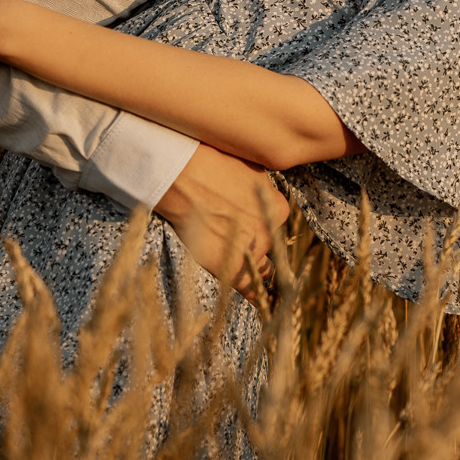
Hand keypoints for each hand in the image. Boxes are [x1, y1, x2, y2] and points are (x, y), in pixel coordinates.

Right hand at [152, 145, 288, 297]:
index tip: (248, 218)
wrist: (182, 178)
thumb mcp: (249, 165)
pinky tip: (254, 296)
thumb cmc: (211, 163)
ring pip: (263, 267)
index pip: (276, 220)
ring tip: (243, 264)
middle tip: (239, 235)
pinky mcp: (231, 267)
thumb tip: (261, 187)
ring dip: (255, 266)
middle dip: (257, 240)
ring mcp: (251, 252)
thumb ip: (261, 184)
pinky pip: (248, 288)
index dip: (261, 219)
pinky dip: (251, 292)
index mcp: (278, 207)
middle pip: (269, 242)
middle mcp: (270, 231)